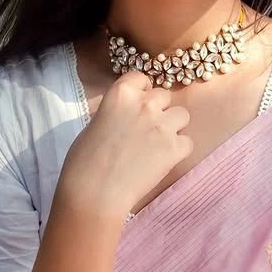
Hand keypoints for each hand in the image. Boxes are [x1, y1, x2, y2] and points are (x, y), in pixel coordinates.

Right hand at [59, 69, 192, 219]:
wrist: (95, 193)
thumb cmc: (84, 161)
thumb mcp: (96, 123)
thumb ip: (117, 111)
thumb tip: (128, 114)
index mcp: (121, 93)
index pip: (142, 78)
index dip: (142, 91)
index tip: (138, 105)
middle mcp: (146, 104)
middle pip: (164, 96)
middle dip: (158, 110)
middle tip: (146, 130)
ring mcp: (163, 126)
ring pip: (182, 115)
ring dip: (172, 127)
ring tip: (157, 144)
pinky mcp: (176, 149)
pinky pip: (187, 141)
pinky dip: (178, 150)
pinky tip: (162, 161)